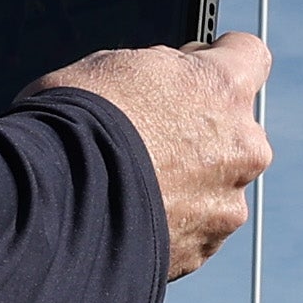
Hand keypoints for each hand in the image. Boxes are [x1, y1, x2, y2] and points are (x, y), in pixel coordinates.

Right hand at [33, 31, 273, 281]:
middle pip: (236, 128)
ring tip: (133, 184)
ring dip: (191, 182)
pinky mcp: (204, 248)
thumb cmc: (72, 123)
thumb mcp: (110, 66)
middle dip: (203, 130)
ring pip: (219, 183)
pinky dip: (172, 221)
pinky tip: (129, 215)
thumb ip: (158, 70)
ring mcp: (227, 202)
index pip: (250, 55)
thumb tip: (167, 79)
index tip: (196, 67)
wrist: (53, 205)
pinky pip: (196, 227)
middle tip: (151, 136)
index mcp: (223, 87)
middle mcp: (242, 145)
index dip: (219, 59)